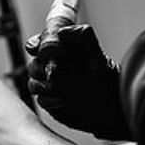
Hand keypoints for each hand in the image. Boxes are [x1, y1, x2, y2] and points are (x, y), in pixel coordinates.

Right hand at [25, 24, 129, 139]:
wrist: (112, 112)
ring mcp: (52, 84)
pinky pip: (39, 99)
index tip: (38, 50)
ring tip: (56, 88)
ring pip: (33, 81)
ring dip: (41, 85)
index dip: (35, 45)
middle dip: (39, 67)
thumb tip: (62, 31)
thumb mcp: (98, 57)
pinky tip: (61, 101)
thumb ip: (84, 37)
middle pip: (34, 63)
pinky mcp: (51, 101)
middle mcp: (56, 67)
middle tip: (51, 72)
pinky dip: (47, 100)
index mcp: (64, 52)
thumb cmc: (108, 83)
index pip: (41, 43)